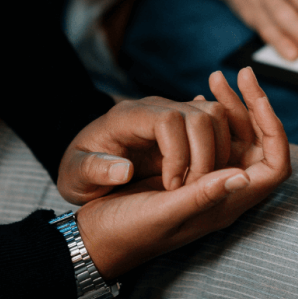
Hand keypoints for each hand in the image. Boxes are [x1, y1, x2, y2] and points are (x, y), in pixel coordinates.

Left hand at [59, 94, 232, 203]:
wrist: (88, 165)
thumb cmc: (80, 172)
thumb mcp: (75, 176)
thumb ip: (94, 171)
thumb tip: (124, 170)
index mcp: (127, 117)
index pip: (169, 120)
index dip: (179, 154)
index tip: (170, 187)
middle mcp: (155, 108)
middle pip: (201, 115)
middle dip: (205, 157)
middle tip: (191, 191)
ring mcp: (173, 112)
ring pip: (215, 116)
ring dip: (218, 153)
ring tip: (199, 185)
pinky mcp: (186, 124)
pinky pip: (217, 124)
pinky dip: (222, 149)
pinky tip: (207, 176)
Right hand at [74, 67, 290, 279]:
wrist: (94, 238)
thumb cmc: (126, 231)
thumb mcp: (163, 214)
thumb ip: (202, 196)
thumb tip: (243, 176)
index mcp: (225, 205)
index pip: (275, 166)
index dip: (274, 130)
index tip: (258, 97)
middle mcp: (222, 191)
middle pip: (259, 145)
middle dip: (253, 108)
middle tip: (241, 74)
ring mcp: (207, 179)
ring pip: (235, 137)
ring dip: (231, 107)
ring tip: (215, 77)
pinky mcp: (188, 169)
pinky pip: (212, 137)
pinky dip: (210, 114)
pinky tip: (201, 94)